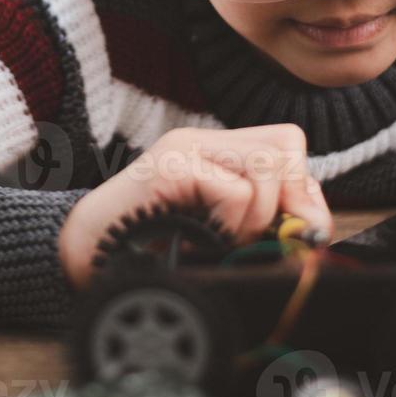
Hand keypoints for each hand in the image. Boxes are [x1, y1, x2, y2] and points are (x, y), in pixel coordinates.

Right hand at [57, 123, 332, 289]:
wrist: (81, 255)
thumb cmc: (148, 251)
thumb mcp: (218, 233)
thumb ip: (261, 217)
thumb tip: (313, 222)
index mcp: (214, 152)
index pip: (287, 146)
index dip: (301, 190)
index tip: (289, 232)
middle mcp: (200, 141)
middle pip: (286, 146)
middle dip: (286, 201)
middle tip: (251, 235)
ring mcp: (183, 148)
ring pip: (267, 167)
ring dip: (254, 217)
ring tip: (219, 237)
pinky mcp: (169, 166)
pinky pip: (235, 190)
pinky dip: (229, 223)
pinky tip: (199, 235)